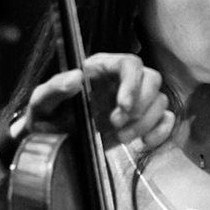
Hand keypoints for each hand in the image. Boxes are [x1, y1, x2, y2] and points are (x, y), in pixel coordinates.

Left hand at [27, 53, 173, 149]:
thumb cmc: (48, 119)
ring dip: (144, 123)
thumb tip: (76, 77)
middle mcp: (121, 80)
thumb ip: (54, 88)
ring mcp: (135, 101)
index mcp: (100, 68)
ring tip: (119, 137)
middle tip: (116, 125)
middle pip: (152, 79)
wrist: (55, 145)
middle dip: (139, 106)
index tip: (124, 107)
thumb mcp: (42, 104)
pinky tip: (143, 143)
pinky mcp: (142, 121)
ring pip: (160, 101)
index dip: (132, 83)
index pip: (130, 64)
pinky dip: (161, 132)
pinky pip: (166, 119)